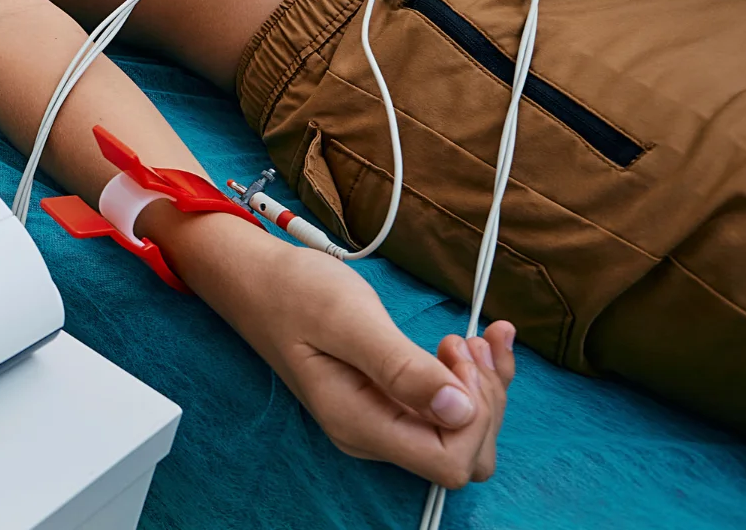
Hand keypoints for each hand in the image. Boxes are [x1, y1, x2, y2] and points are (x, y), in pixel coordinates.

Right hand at [230, 242, 517, 487]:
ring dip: (482, 388)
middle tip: (465, 341)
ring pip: (463, 434)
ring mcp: (382, 422)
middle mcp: (373, 435)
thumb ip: (400, 367)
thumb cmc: (295, 293)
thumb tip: (459, 411)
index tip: (454, 355)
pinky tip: (475, 339)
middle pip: (464, 454)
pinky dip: (474, 377)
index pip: (449, 461)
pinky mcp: (389, 404)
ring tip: (467, 338)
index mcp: (359, 424)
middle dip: (484, 400)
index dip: (473, 415)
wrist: (261, 283)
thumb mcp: (347, 320)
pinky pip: (447, 410)